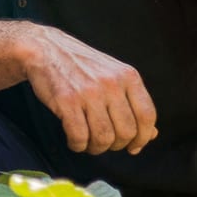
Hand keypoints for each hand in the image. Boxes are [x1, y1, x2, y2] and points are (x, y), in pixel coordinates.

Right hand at [22, 27, 157, 154]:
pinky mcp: (67, 100)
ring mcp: (89, 92)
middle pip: (126, 132)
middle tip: (104, 142)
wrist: (45, 48)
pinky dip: (77, 145)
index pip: (147, 116)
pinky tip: (73, 139)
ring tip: (87, 141)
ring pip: (104, 138)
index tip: (133, 147)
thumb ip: (132, 103)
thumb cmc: (81, 65)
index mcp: (127, 75)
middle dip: (115, 145)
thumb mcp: (112, 75)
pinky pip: (79, 137)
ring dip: (96, 148)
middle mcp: (111, 83)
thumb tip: (152, 134)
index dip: (143, 138)